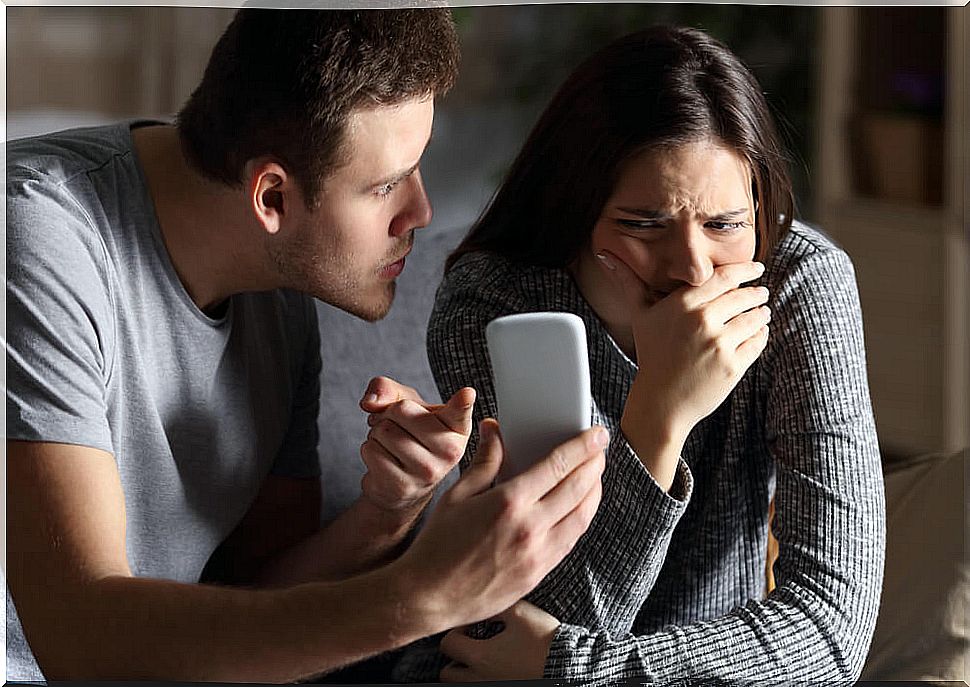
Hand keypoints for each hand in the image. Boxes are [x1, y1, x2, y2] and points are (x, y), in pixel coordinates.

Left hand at [358, 376, 474, 513]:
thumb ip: (388, 389)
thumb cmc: (408, 435)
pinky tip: (385, 458)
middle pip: (402, 410)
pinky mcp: (404, 486)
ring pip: (384, 431)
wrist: (400, 481)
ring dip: (377, 433)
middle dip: (389, 413)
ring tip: (392, 444)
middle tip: (399, 427)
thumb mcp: (404, 403)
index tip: (467, 393)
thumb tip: (371, 402)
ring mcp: (428, 471)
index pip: (460, 411)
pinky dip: (369, 449)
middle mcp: (450, 451)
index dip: (463, 401)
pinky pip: (371, 451)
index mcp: (457, 427)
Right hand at [396, 419, 606, 631]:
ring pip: (582, 517)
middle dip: (595, 464)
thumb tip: (495, 430)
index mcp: (508, 503)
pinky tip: (578, 508)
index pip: (558, 466)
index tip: (596, 434)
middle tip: (600, 449)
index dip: (582, 446)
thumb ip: (485, 461)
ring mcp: (538, 555)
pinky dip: (581, 519)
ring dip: (594, 492)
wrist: (428, 597)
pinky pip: (570, 541)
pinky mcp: (539, 574)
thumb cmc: (437, 545)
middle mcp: (529, 528)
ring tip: (594, 475)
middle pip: (578, 489)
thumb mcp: (457, 495)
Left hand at [440, 601, 559, 681]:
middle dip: (455, 658)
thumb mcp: (520, 613)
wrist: (570, 667)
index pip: (447, 645)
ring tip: (482, 659)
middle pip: (447, 674)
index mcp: (480, 657)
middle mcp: (480, 679)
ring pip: (462, 685)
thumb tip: (483, 599)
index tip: (470, 627)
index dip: (455, 632)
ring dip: (466, 672)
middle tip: (471, 646)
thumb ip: (496, 605)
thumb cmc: (545, 641)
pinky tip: (496, 668)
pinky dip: (482, 679)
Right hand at [598, 252, 769, 486]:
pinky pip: (758, 341)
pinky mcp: (733, 366)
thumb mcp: (640, 315)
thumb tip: (603, 254)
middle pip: (744, 296)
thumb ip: (628, 282)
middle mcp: (702, 321)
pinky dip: (761, 334)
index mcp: (683, 304)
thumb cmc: (651, 354)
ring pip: (754, 318)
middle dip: (756, 293)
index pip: (724, 277)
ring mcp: (719, 344)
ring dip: (761, 313)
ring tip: (762, 312)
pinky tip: (758, 332)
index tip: (757, 268)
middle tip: (761, 293)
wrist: (661, 401)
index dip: (745, 270)